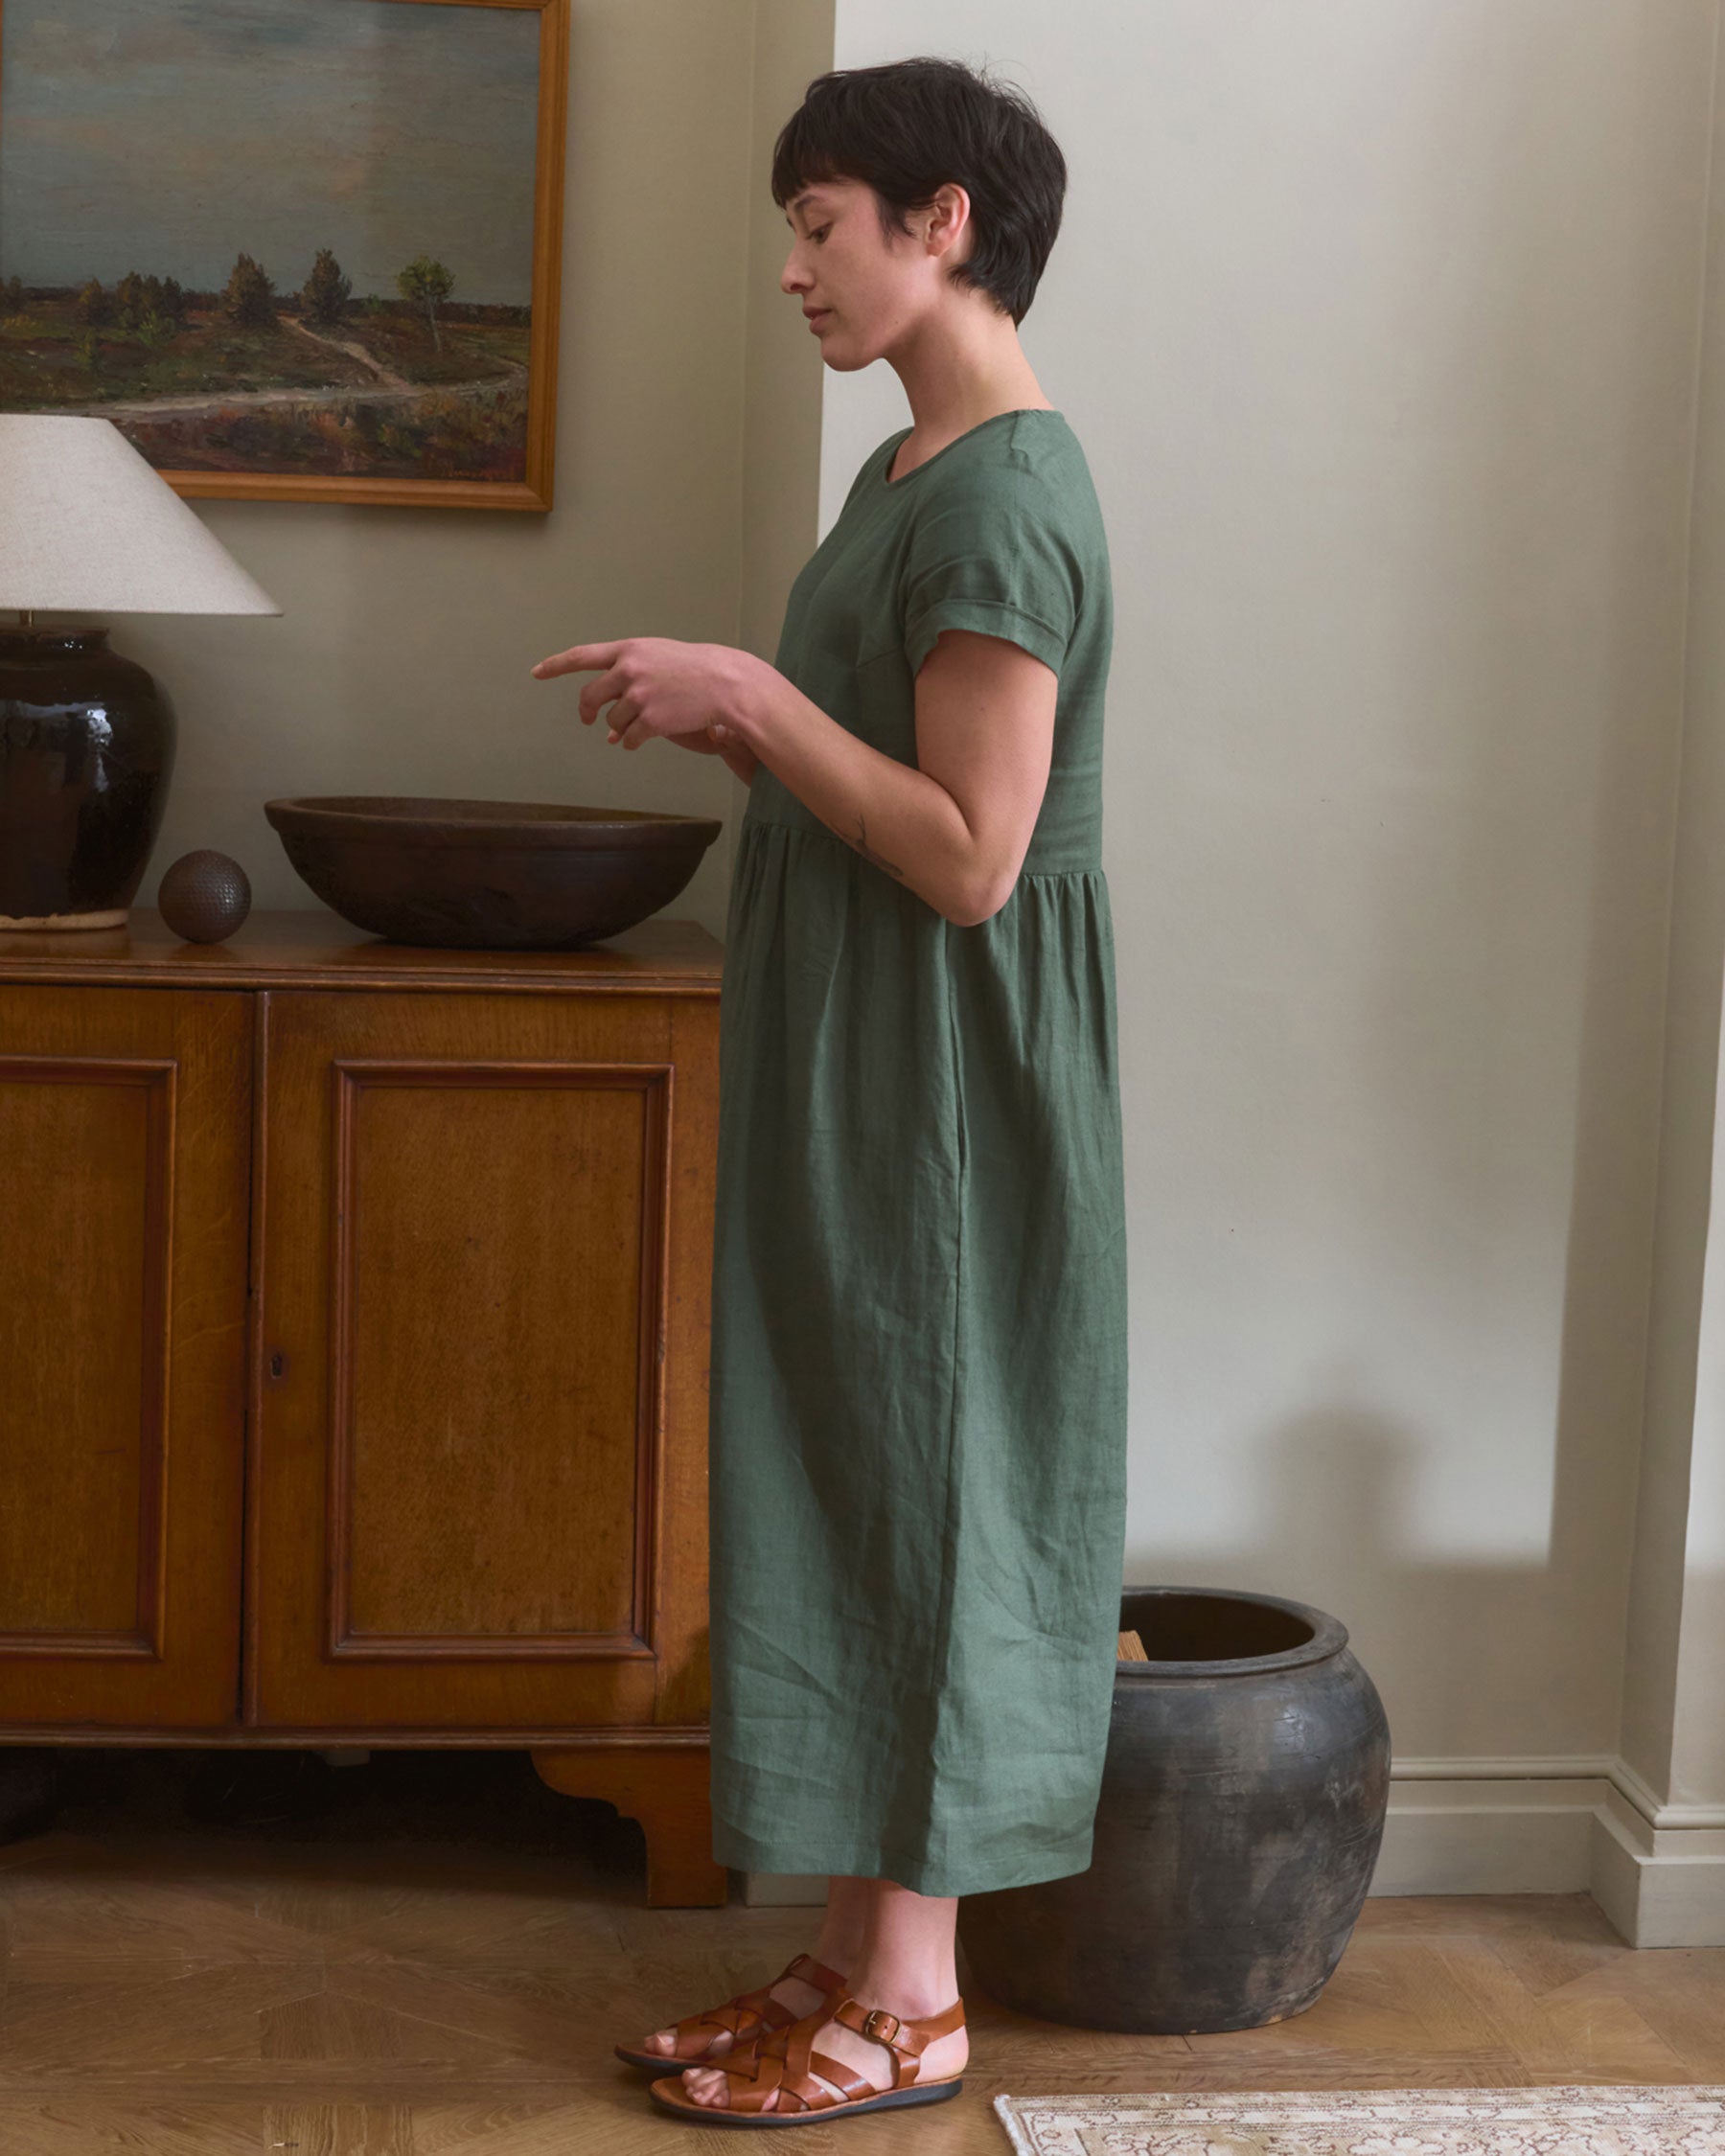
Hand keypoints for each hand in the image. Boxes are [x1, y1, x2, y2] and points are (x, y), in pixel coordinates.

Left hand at [529, 636, 752, 751]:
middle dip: (587, 711)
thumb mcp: (657, 657)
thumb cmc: (692, 669)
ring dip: (620, 727)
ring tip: (641, 721)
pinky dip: (630, 742)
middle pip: (590, 697)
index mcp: (628, 650)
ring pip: (612, 722)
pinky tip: (641, 738)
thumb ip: (628, 678)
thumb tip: (607, 718)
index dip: (555, 665)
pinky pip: (628, 739)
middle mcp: (628, 671)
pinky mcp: (651, 721)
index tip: (537, 673)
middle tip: (589, 719)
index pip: (581, 656)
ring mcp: (639, 696)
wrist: (724, 683)